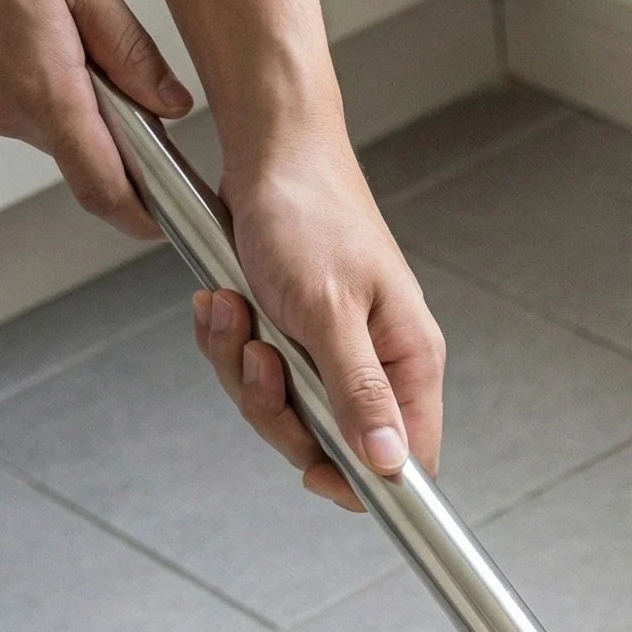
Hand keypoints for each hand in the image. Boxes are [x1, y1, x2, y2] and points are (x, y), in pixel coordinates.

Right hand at [0, 0, 190, 235]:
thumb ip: (130, 50)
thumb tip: (171, 105)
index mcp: (44, 89)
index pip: (102, 189)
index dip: (141, 217)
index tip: (167, 222)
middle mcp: (12, 109)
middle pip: (87, 164)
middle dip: (121, 148)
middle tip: (137, 105)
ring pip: (61, 139)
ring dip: (87, 119)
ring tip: (86, 60)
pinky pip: (32, 116)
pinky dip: (57, 100)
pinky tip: (53, 55)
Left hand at [193, 132, 443, 511]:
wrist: (270, 149)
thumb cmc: (309, 213)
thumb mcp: (331, 311)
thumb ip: (360, 393)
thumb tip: (390, 463)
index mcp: (409, 362)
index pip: (407, 460)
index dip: (362, 482)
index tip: (314, 471)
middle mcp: (378, 366)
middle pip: (333, 446)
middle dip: (278, 411)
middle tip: (258, 357)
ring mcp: (334, 354)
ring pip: (285, 412)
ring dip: (241, 369)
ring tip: (231, 312)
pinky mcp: (295, 338)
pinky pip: (257, 375)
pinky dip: (229, 344)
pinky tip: (223, 303)